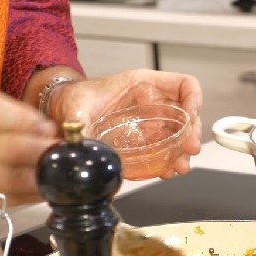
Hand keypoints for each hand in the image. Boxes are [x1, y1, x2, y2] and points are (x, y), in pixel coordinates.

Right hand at [0, 91, 57, 212]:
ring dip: (42, 178)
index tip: (50, 128)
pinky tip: (49, 190)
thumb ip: (12, 115)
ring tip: (63, 175)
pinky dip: (33, 196)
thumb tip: (50, 130)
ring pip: (11, 179)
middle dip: (43, 152)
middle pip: (9, 149)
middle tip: (65, 154)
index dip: (27, 122)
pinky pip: (8, 200)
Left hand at [48, 69, 202, 178]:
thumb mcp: (77, 109)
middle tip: (190, 150)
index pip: (184, 85)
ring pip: (178, 134)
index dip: (194, 99)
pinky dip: (169, 160)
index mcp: (144, 84)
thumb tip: (89, 151)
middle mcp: (152, 102)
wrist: (61, 108)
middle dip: (192, 133)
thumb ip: (83, 128)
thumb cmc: (73, 98)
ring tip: (180, 167)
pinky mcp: (143, 139)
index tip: (191, 117)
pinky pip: (164, 148)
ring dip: (183, 151)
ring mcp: (149, 121)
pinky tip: (166, 171)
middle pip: (187, 113)